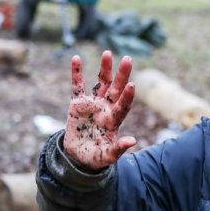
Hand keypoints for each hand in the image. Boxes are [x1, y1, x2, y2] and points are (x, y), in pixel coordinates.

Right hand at [63, 51, 135, 169]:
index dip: (128, 96)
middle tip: (128, 59)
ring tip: (108, 53)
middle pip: (116, 88)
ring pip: (101, 82)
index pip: (123, 105)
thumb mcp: (107, 156)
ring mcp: (92, 104)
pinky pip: (77, 85)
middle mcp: (106, 108)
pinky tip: (76, 58)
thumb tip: (132, 141)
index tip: (133, 84)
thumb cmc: (96, 157)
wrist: (79, 156)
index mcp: (113, 120)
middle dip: (122, 74)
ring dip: (104, 68)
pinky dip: (76, 72)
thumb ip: (118, 149)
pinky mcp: (77, 103)